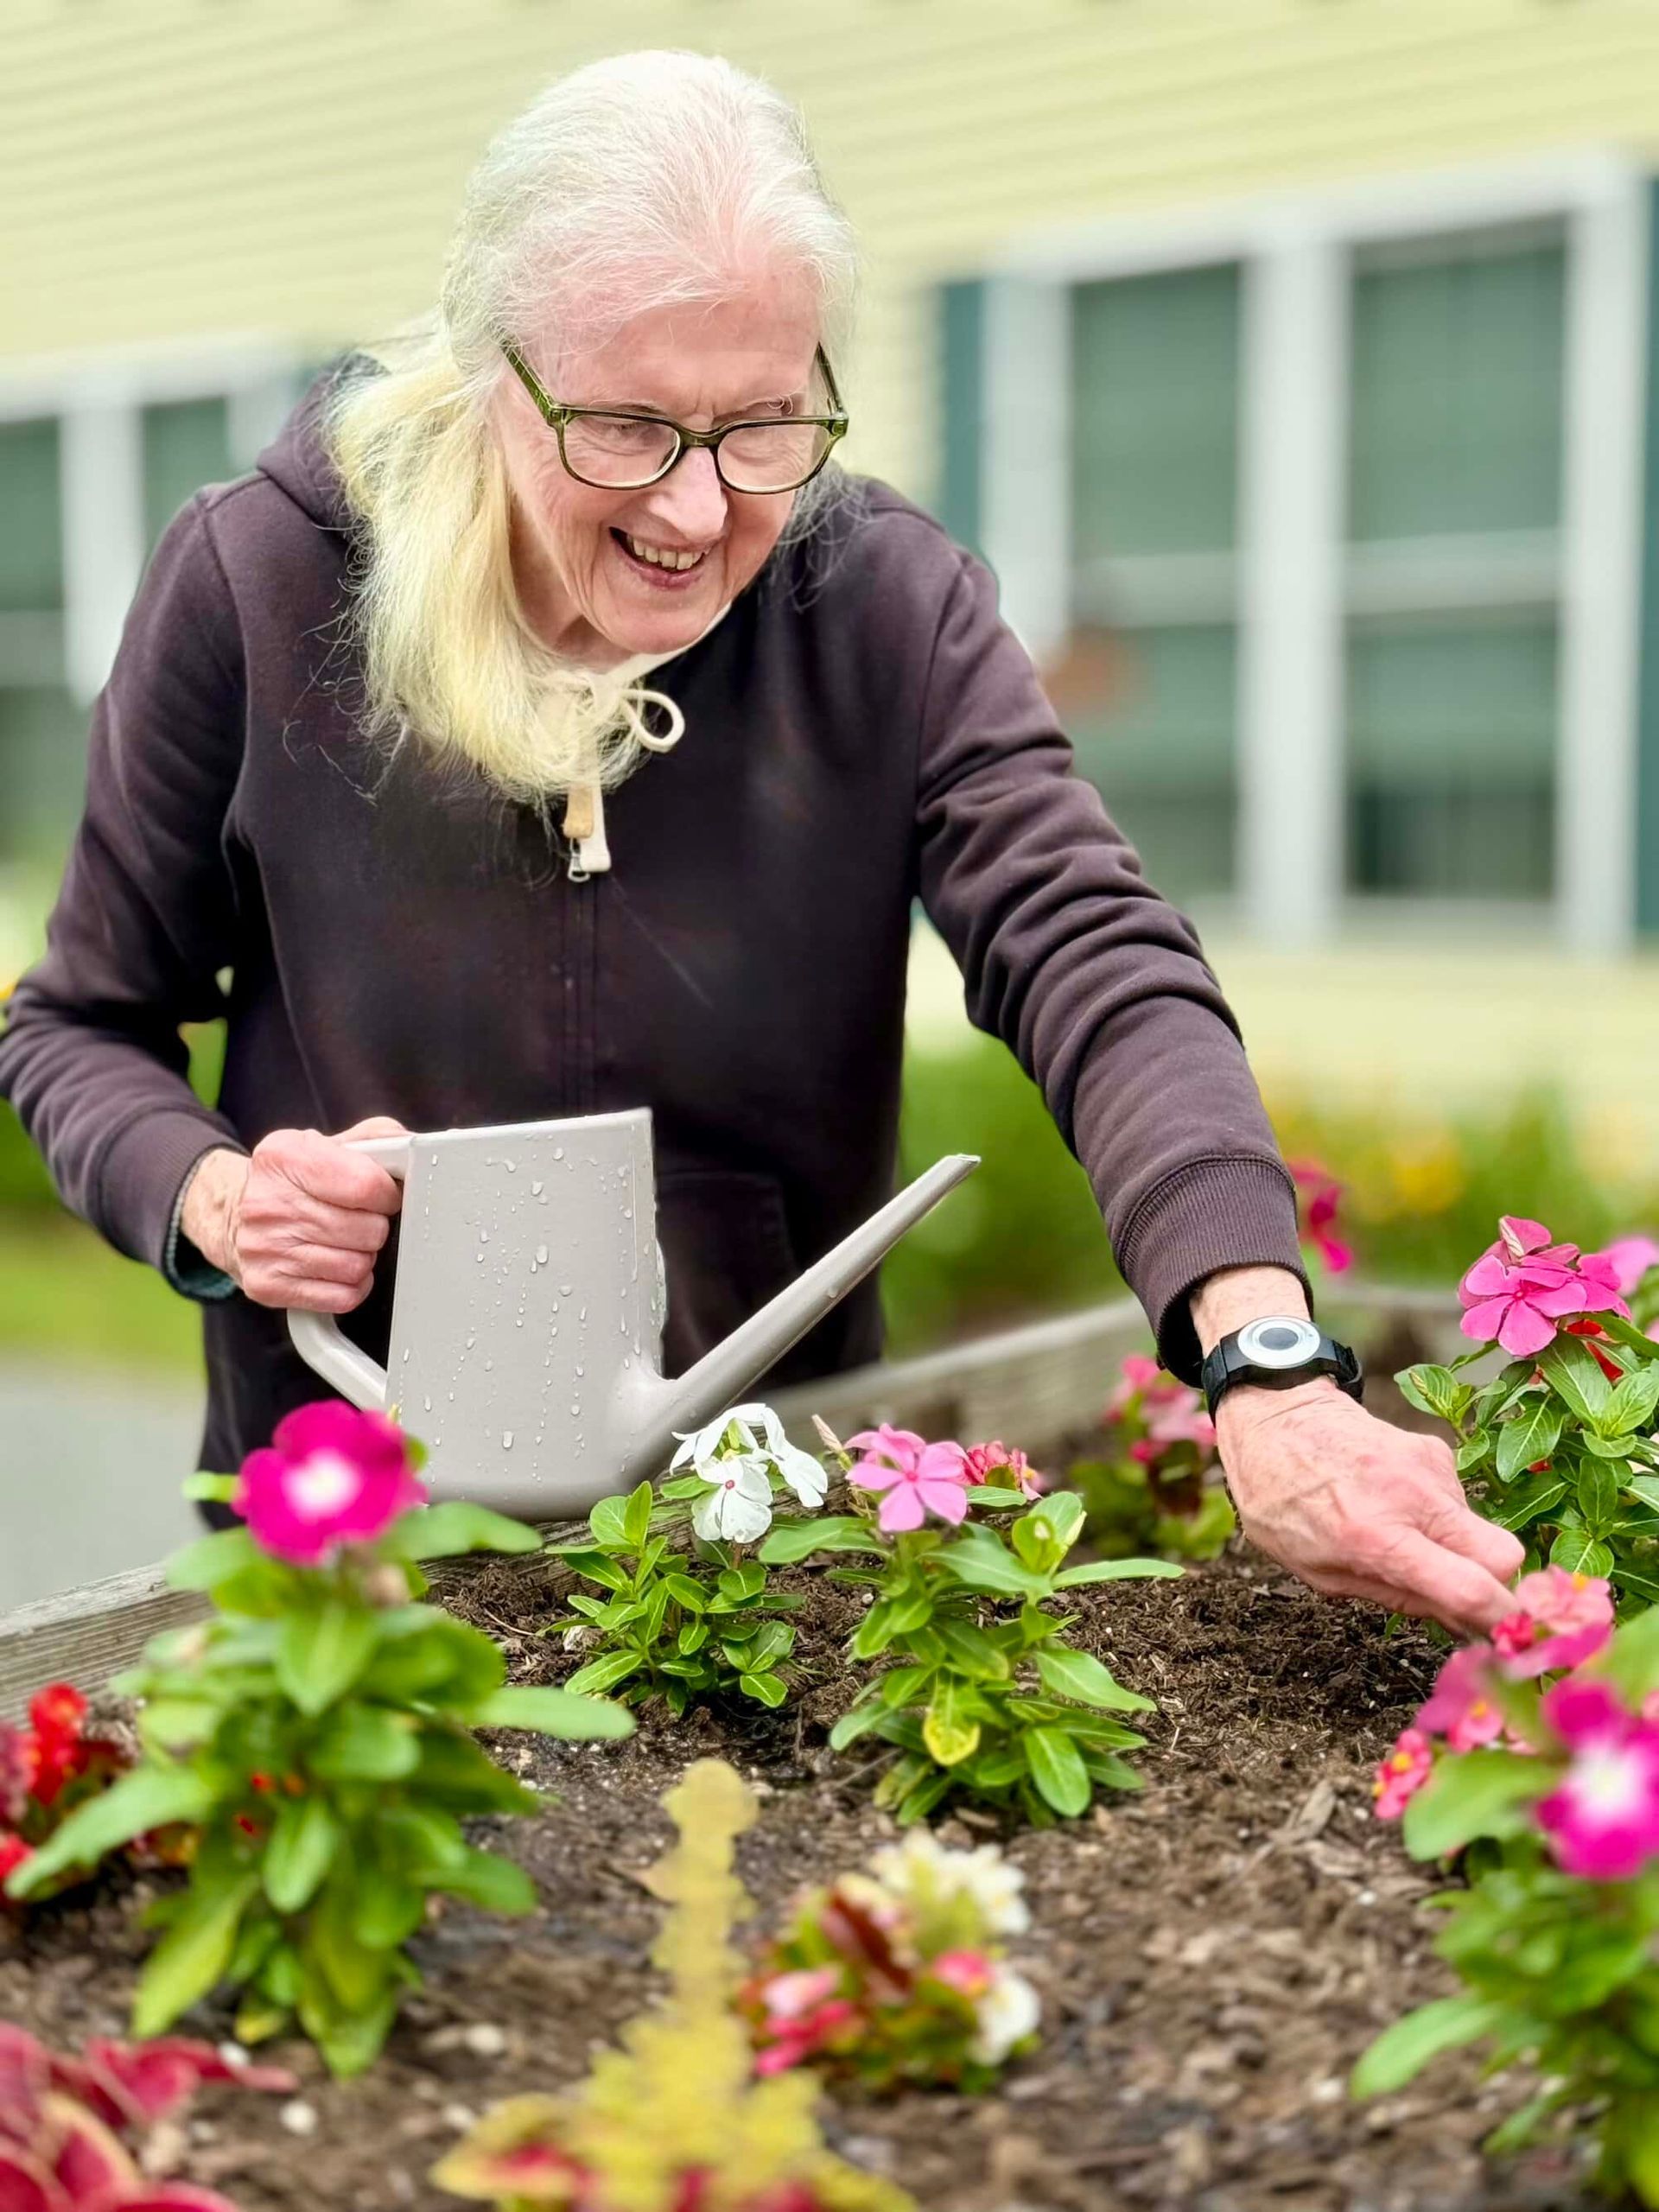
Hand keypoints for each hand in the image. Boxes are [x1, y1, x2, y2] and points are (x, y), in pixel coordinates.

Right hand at [181, 1117, 406, 1313]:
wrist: (234, 1215)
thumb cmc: (294, 1179)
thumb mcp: (326, 1143)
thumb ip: (376, 1139)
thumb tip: (414, 1148)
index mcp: (284, 1156)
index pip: (366, 1185)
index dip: (388, 1195)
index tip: (382, 1195)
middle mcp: (267, 1203)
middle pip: (367, 1230)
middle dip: (376, 1226)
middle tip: (361, 1219)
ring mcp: (263, 1248)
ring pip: (358, 1266)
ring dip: (364, 1256)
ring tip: (346, 1241)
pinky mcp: (267, 1286)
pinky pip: (343, 1297)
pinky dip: (352, 1285)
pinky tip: (337, 1266)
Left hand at [1216, 1379, 1525, 1634]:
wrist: (1273, 1418)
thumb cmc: (1280, 1502)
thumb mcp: (1320, 1573)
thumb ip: (1394, 1598)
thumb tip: (1460, 1621)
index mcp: (1376, 1539)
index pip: (1470, 1588)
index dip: (1501, 1621)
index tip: (1508, 1636)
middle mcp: (1413, 1499)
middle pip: (1506, 1555)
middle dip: (1499, 1583)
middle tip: (1464, 1592)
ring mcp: (1429, 1468)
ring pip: (1478, 1527)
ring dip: (1454, 1545)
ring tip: (1400, 1534)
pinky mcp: (1435, 1448)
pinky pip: (1456, 1499)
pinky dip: (1436, 1513)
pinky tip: (1395, 1503)